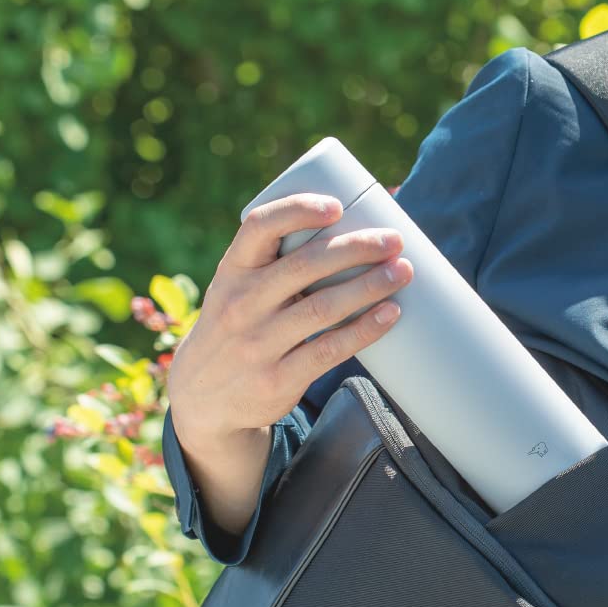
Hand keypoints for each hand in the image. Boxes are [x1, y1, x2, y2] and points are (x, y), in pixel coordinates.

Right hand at [167, 192, 412, 451]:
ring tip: (402, 272)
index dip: (298, 210)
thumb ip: (276, 266)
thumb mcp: (236, 292)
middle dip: (356, 247)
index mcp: (232, 271)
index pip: (260, 227)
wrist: (205, 400)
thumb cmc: (238, 331)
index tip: (337, 205)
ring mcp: (259, 343)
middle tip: (394, 240)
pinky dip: (364, 330)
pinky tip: (390, 314)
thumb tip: (348, 233)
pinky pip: (329, 350)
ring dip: (369, 286)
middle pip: (305, 265)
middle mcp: (241, 304)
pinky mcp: (278, 378)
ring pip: (323, 307)